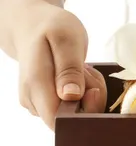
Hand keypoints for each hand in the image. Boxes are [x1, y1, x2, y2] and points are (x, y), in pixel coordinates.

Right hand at [13, 0, 106, 129]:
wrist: (32, 24)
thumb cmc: (51, 27)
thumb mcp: (66, 39)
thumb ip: (69, 68)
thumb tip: (71, 96)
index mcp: (35, 86)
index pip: (60, 121)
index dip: (83, 112)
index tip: (92, 89)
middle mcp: (33, 101)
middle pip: (72, 119)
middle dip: (91, 99)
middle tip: (88, 71)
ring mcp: (39, 103)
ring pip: (76, 112)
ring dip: (89, 92)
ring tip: (82, 68)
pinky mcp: (48, 101)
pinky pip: (75, 105)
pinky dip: (85, 91)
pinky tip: (80, 74)